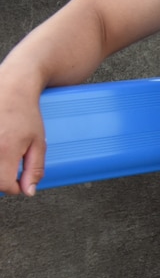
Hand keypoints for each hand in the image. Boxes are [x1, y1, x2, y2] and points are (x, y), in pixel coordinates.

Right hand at [0, 76, 47, 195]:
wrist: (11, 87)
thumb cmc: (25, 113)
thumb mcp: (38, 142)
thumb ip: (34, 169)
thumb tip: (28, 191)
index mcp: (5, 150)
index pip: (3, 185)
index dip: (14, 187)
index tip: (18, 182)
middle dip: (1, 179)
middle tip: (9, 169)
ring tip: (4, 153)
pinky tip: (0, 146)